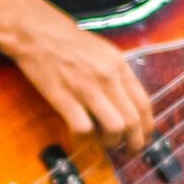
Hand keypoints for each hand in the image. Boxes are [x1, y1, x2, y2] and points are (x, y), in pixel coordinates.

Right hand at [1, 0, 155, 156]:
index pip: (144, 103)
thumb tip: (128, 102)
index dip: (147, 127)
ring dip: (113, 142)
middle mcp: (107, 77)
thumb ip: (117, 74)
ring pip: (114, 127)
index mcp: (119, 65)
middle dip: (134, 142)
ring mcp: (86, 88)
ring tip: (108, 144)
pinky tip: (83, 137)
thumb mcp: (103, 51)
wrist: (36, 32)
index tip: (144, 138)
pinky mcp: (64, 98)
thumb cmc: (68, 41)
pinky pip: (83, 128)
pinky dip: (86, 139)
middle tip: (129, 151)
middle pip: (132, 120)